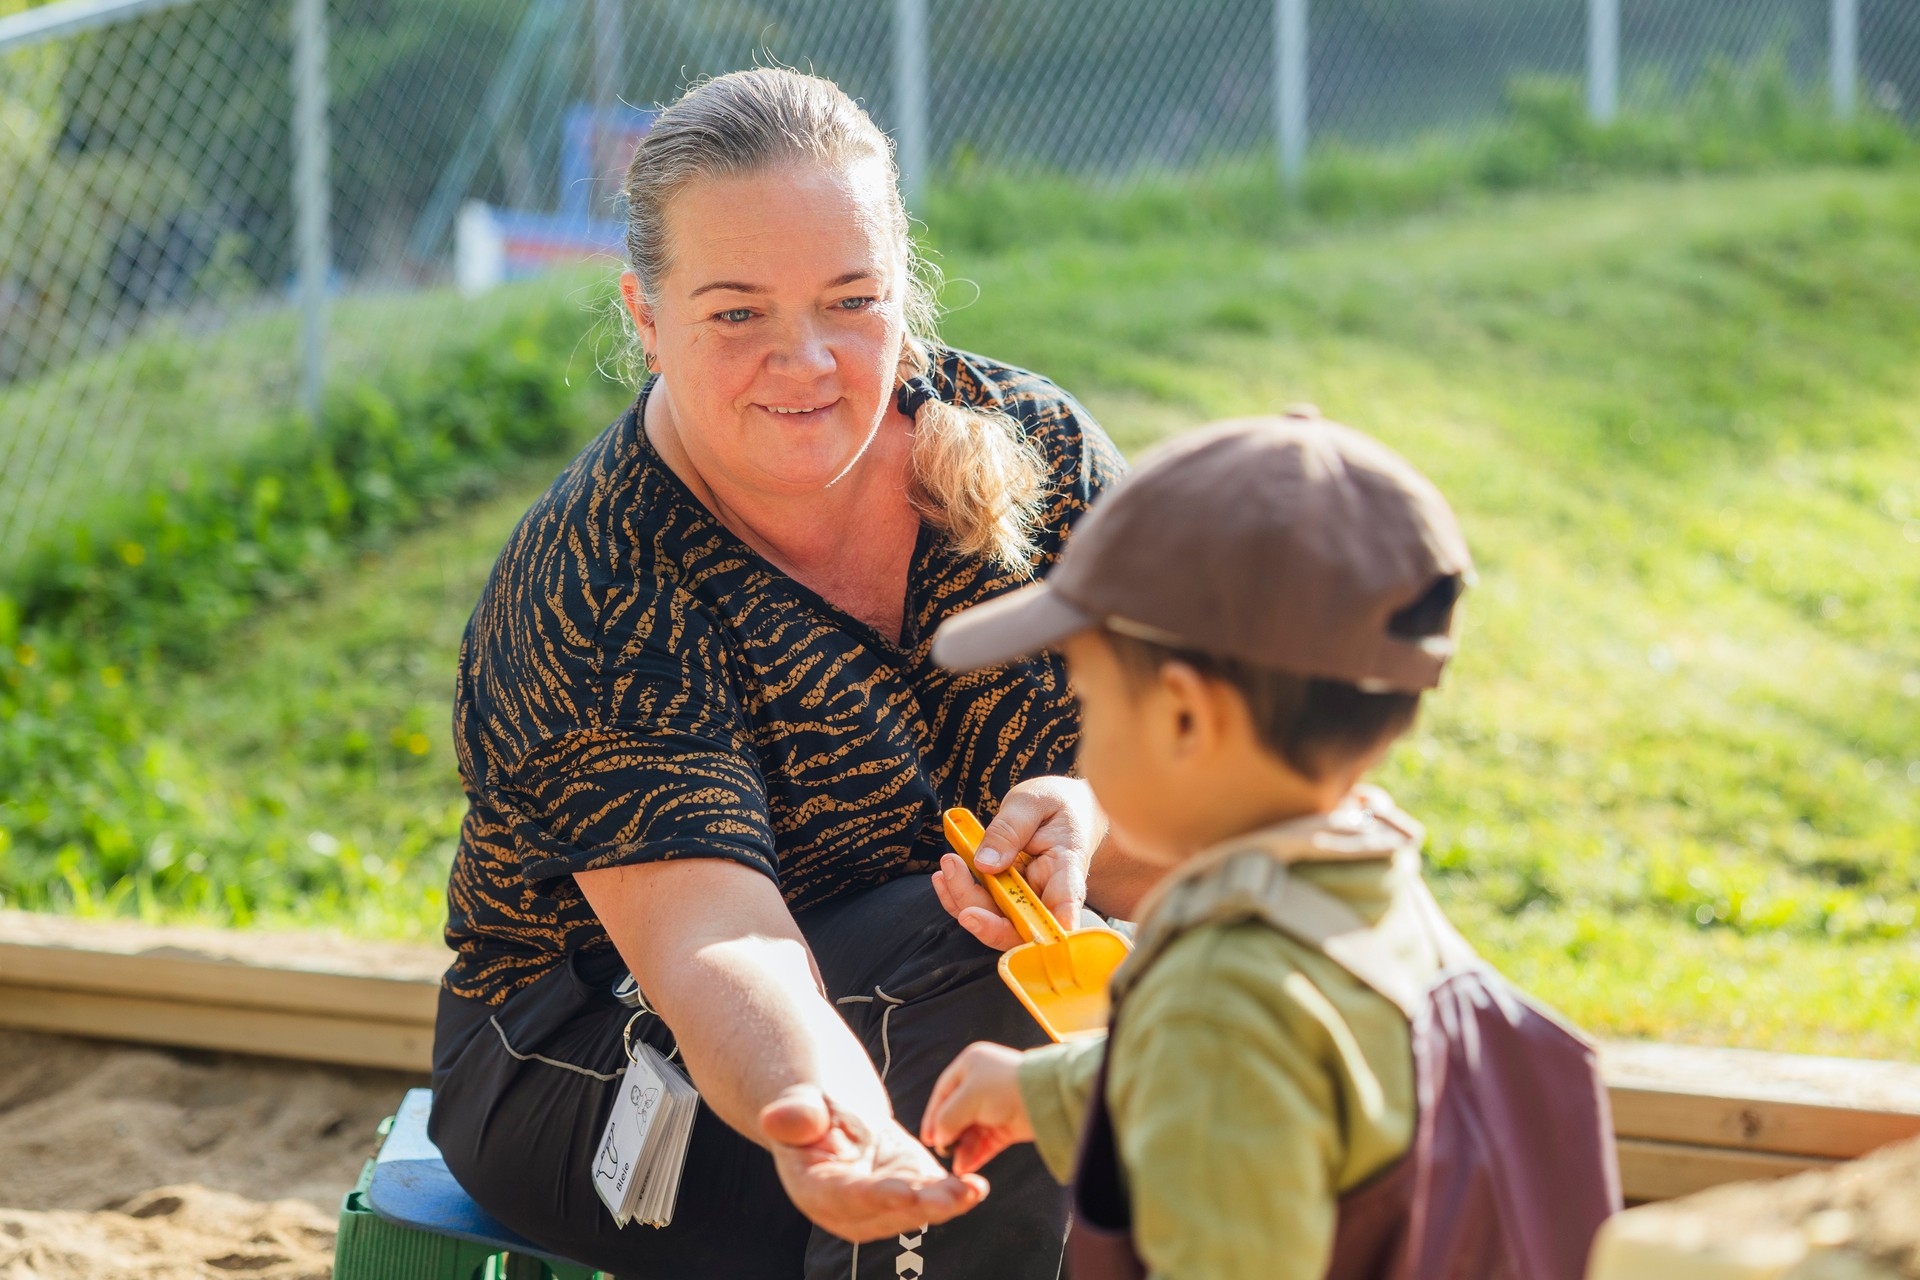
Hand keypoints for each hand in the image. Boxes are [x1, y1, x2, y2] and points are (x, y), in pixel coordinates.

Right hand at [760, 1085, 986, 1241]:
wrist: (833, 1119)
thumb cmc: (810, 1111)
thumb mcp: (799, 1106)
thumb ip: (794, 1116)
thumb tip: (776, 1118)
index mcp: (816, 1190)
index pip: (846, 1198)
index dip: (874, 1197)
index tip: (902, 1192)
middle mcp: (850, 1209)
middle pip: (887, 1213)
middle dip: (921, 1207)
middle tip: (951, 1198)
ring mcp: (881, 1205)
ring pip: (914, 1211)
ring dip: (944, 1204)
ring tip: (971, 1192)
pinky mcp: (907, 1192)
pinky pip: (931, 1197)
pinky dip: (955, 1194)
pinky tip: (976, 1187)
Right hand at [920, 1042, 1033, 1176]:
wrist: (1043, 1097)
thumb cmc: (1003, 1087)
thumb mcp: (967, 1097)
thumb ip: (947, 1117)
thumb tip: (939, 1137)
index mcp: (970, 1064)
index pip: (943, 1092)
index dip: (933, 1115)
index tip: (927, 1138)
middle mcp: (982, 1082)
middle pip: (957, 1112)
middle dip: (949, 1134)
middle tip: (942, 1151)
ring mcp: (996, 1104)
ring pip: (972, 1129)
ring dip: (963, 1147)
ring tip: (956, 1165)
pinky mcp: (1008, 1124)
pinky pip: (987, 1140)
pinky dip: (977, 1153)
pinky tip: (966, 1166)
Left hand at [932, 776, 1105, 950]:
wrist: (1069, 811)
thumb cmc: (1057, 805)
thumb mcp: (1033, 802)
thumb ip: (1010, 830)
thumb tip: (985, 864)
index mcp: (1067, 867)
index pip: (1066, 901)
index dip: (1054, 927)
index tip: (1042, 939)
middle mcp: (1050, 894)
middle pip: (1023, 925)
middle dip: (984, 916)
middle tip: (953, 873)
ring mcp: (1029, 901)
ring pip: (998, 923)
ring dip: (964, 901)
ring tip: (948, 865)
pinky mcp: (1010, 900)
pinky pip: (984, 910)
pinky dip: (958, 898)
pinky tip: (944, 877)